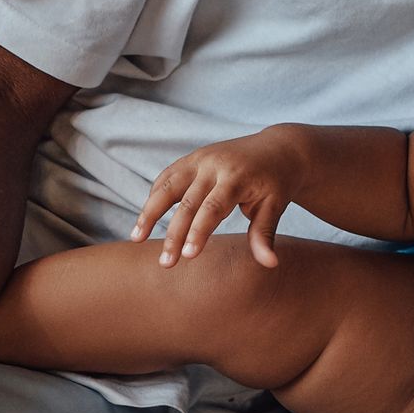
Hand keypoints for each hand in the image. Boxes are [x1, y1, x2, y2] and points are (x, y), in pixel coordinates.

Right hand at [134, 127, 307, 266]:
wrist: (278, 148)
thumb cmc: (277, 183)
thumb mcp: (275, 206)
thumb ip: (265, 234)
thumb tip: (270, 264)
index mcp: (237, 176)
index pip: (213, 208)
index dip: (198, 232)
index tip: (187, 257)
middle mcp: (214, 165)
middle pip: (187, 202)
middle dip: (174, 234)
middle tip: (166, 264)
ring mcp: (200, 158)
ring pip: (167, 185)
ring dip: (149, 212)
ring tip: (136, 239)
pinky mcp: (192, 158)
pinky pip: (167, 176)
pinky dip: (154, 196)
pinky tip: (144, 219)